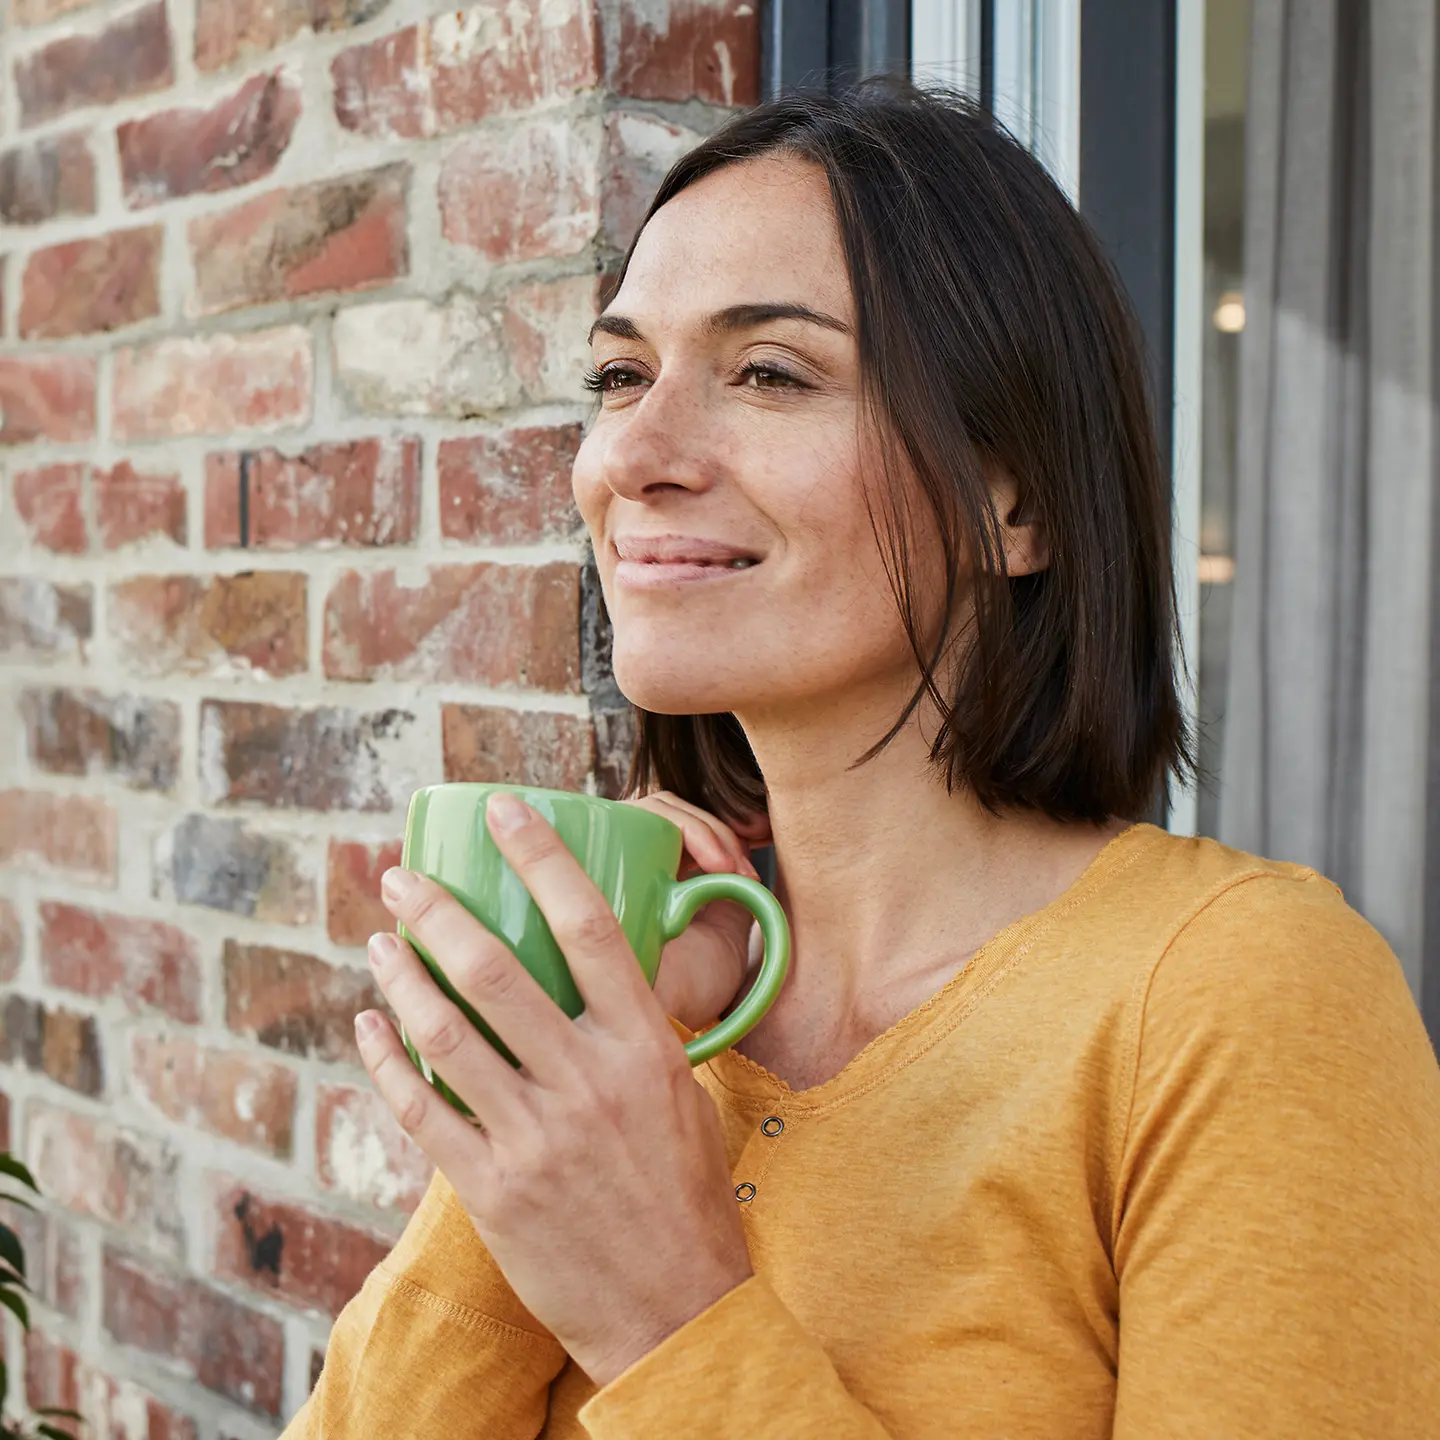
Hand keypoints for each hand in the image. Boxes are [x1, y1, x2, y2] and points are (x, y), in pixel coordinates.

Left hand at [358, 791, 754, 1386]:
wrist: (673, 1310)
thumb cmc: (682, 1193)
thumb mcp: (679, 1092)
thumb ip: (631, 1029)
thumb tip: (589, 967)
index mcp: (645, 1046)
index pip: (592, 926)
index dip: (542, 856)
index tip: (503, 810)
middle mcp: (589, 1081)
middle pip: (496, 969)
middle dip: (436, 911)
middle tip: (400, 877)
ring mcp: (536, 1136)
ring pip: (446, 1031)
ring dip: (400, 975)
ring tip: (379, 941)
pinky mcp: (492, 1187)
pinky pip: (422, 1108)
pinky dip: (386, 1059)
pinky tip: (369, 1026)